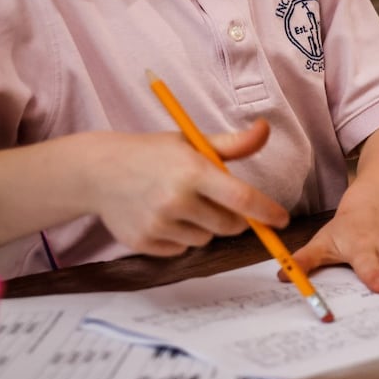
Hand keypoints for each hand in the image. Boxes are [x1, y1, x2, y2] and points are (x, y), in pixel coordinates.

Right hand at [90, 121, 289, 255]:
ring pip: (206, 238)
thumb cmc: (152, 153)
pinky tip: (165, 216)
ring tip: (183, 204)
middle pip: (229, 225)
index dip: (267, 212)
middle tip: (218, 201)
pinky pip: (181, 249)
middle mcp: (175, 200)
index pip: (242, 199)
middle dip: (234, 218)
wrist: (97, 171)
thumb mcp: (191, 141)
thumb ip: (233, 143)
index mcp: (193, 172)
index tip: (281, 220)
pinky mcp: (143, 242)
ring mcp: (158, 224)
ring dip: (206, 227)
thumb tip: (265, 129)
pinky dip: (182, 237)